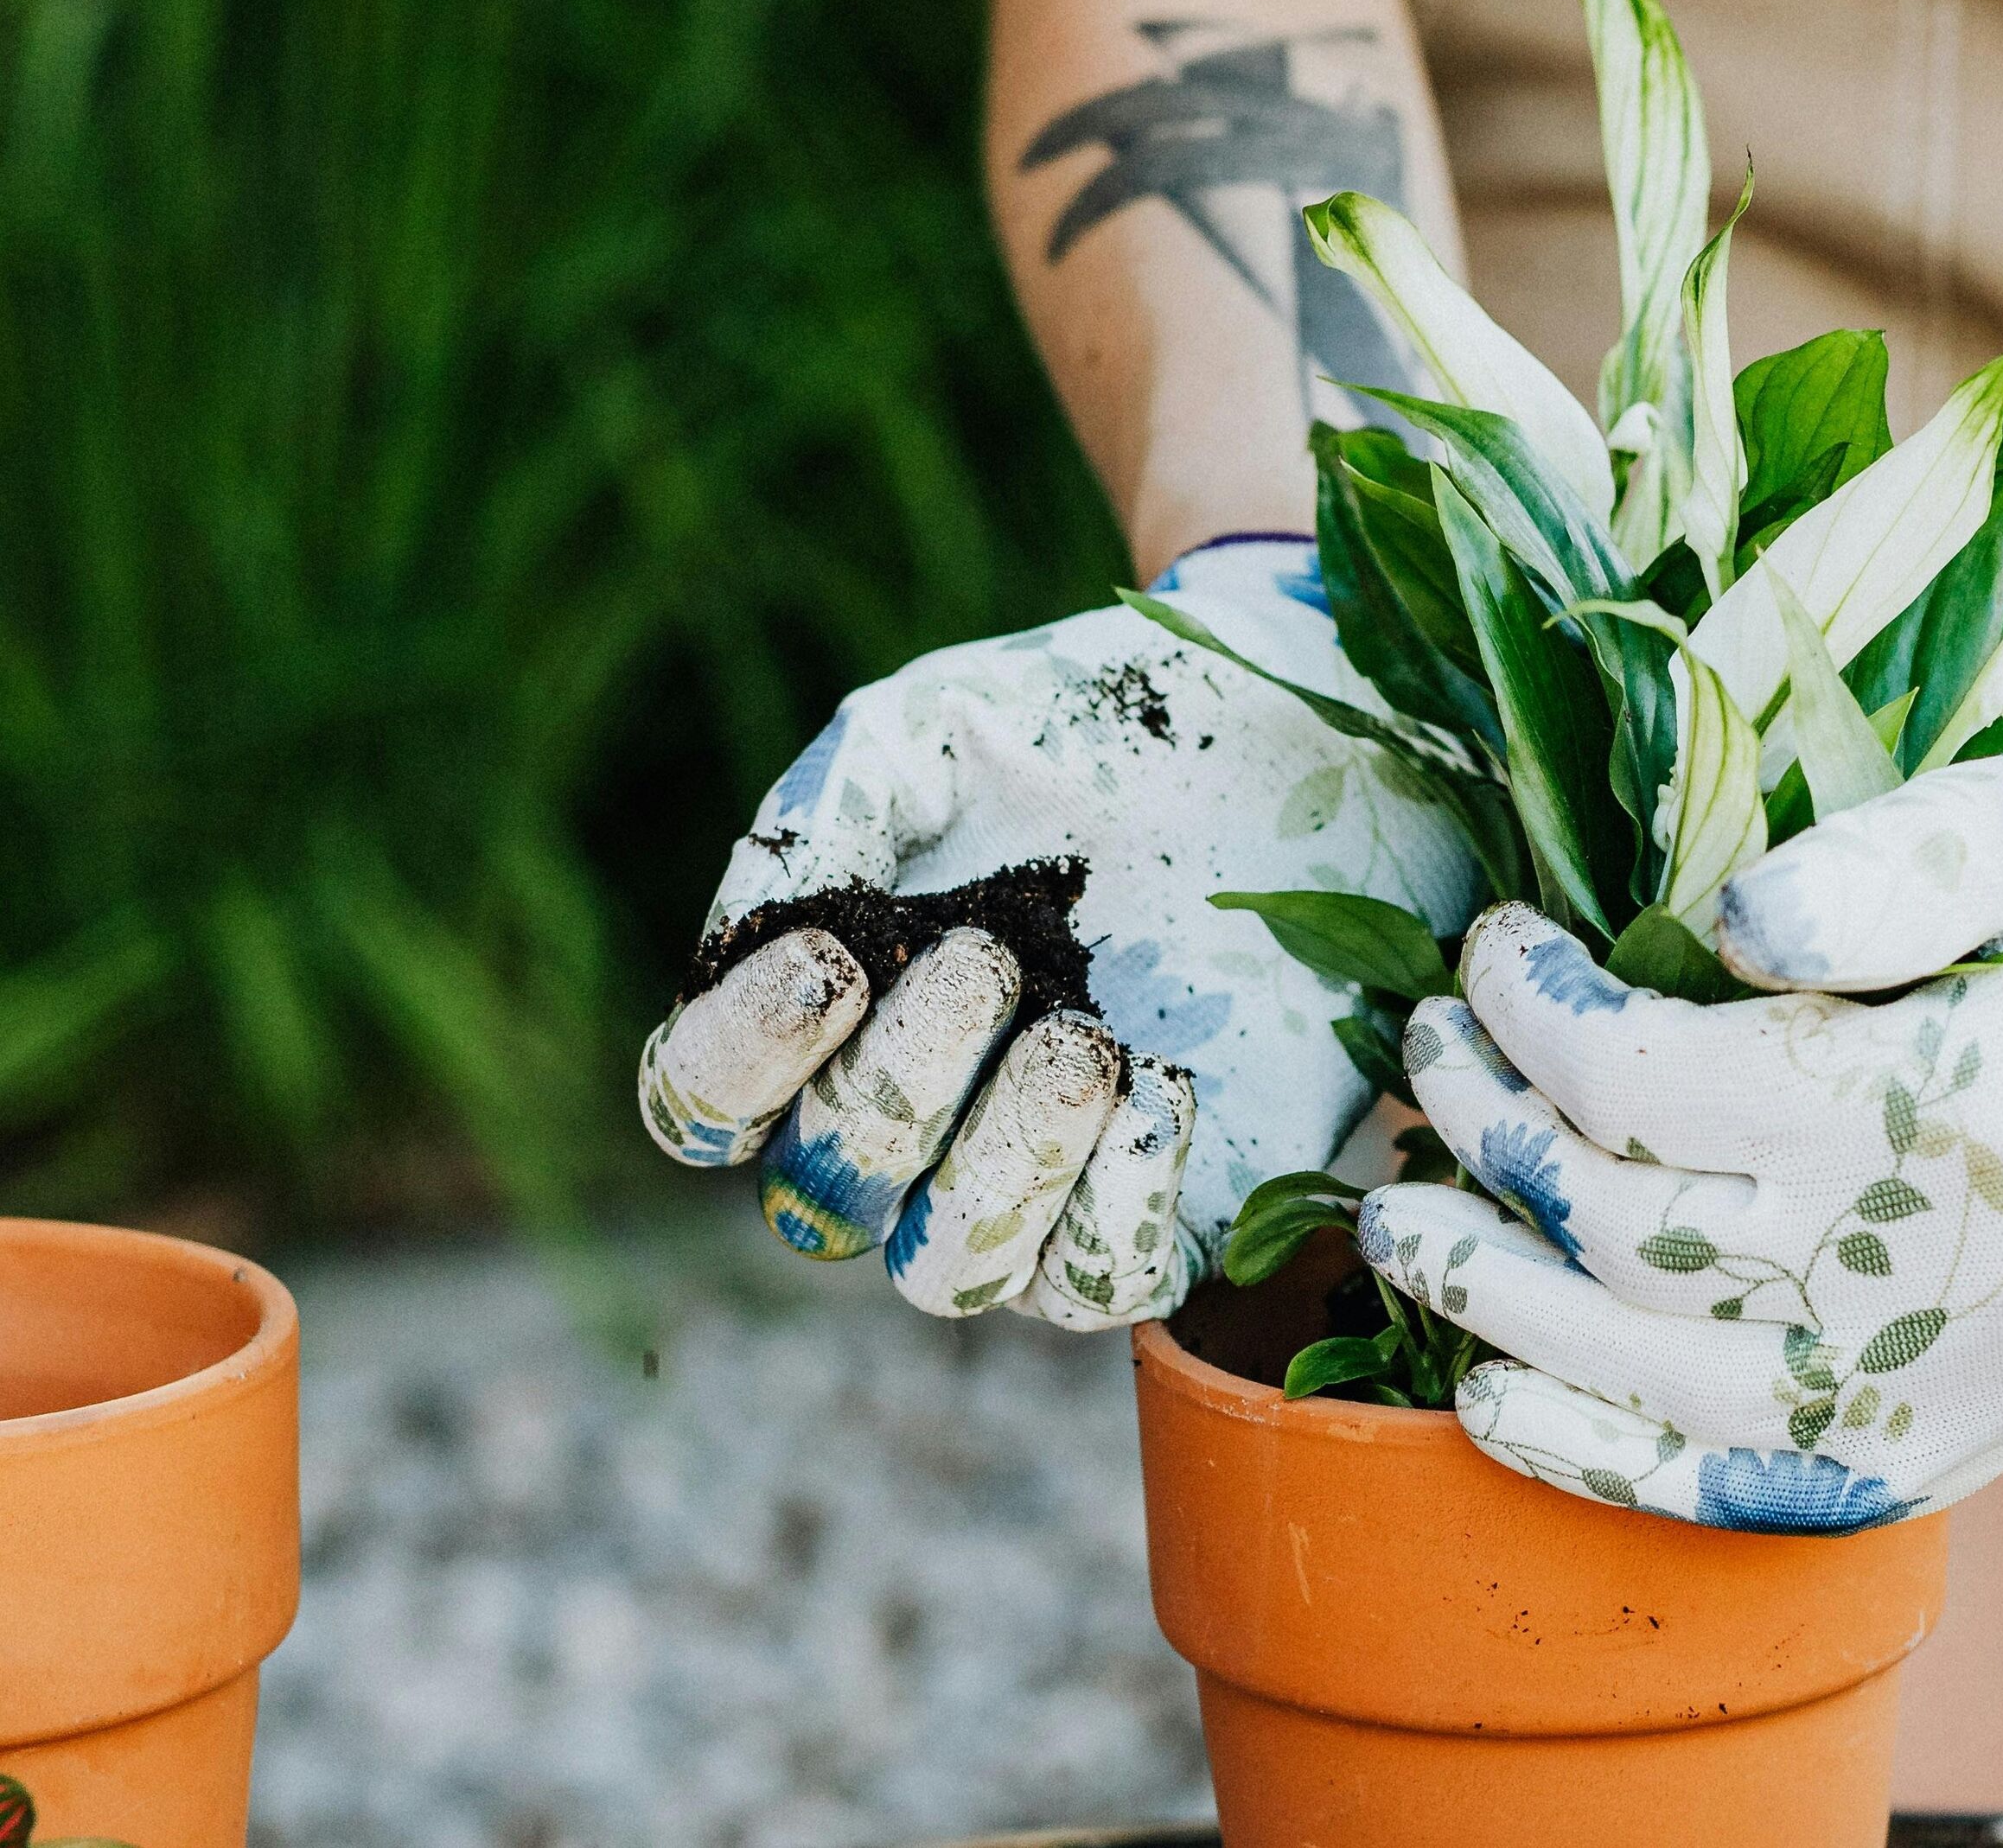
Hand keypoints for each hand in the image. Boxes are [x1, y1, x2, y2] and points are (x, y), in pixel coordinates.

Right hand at [638, 539, 1477, 1326]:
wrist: (1286, 736)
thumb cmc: (1090, 729)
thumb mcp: (940, 729)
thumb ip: (828, 811)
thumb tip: (751, 928)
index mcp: (824, 1015)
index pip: (703, 1104)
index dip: (739, 1058)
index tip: (831, 958)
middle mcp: (906, 1128)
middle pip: (826, 1197)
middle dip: (897, 1086)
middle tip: (987, 958)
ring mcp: (1035, 1181)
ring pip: (951, 1273)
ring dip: (1005, 1164)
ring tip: (1084, 1041)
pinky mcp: (1169, 1205)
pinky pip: (1104, 1286)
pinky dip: (1121, 1202)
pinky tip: (1166, 1085)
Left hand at [1359, 647, 2002, 1527]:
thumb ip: (1885, 864)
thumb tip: (1712, 928)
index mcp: (1975, 1100)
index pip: (1666, 1084)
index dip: (1539, 1013)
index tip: (1493, 943)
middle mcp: (1973, 1273)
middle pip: (1640, 1232)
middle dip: (1490, 1136)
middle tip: (1421, 1049)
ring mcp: (1986, 1380)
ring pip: (1673, 1382)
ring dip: (1502, 1304)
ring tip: (1397, 1220)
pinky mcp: (1993, 1433)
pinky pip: (1776, 1489)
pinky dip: (1618, 1465)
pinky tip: (1498, 1408)